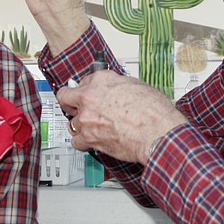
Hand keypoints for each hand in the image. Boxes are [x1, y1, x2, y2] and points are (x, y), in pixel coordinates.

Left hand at [57, 71, 186, 164]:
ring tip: (92, 127)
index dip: (88, 88)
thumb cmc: (153, 111)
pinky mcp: (89, 138)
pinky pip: (76, 141)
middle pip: (65, 97)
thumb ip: (118, 86)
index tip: (89, 93)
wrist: (157, 133)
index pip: (84, 80)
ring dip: (81, 125)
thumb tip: (115, 90)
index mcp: (102, 80)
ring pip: (72, 121)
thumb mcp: (136, 85)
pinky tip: (89, 141)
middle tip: (75, 106)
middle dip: (70, 102)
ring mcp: (87, 118)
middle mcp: (90, 97)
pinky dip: (82, 142)